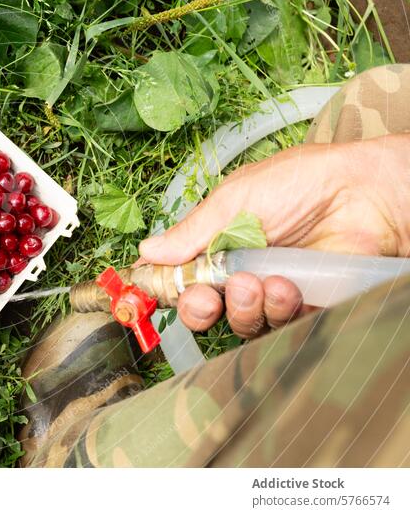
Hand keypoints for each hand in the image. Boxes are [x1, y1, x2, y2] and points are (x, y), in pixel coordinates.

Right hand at [136, 134, 409, 337]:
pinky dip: (277, 310)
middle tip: (208, 297)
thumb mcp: (233, 200)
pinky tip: (287, 285)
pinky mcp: (303, 306)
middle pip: (204, 309)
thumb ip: (191, 232)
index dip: (168, 289)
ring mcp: (271, 289)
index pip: (181, 275)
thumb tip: (147, 251)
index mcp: (218, 242)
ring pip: (240, 322)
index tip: (156, 292)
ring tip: (260, 281)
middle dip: (200, 308)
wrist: (364, 193)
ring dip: (244, 307)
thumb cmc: (299, 182)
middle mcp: (240, 269)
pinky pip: (278, 327)